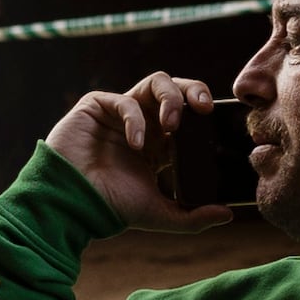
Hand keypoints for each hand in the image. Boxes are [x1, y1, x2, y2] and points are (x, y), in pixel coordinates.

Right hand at [45, 72, 230, 229]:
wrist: (72, 205)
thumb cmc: (111, 207)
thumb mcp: (161, 214)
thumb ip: (193, 217)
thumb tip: (227, 215)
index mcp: (159, 142)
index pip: (189, 114)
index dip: (203, 111)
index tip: (216, 121)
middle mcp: (143, 122)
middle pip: (176, 89)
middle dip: (193, 91)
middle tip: (203, 108)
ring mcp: (120, 112)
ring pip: (154, 82)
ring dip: (170, 97)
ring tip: (173, 123)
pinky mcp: (97, 106)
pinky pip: (123, 101)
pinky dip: (135, 119)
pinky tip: (136, 143)